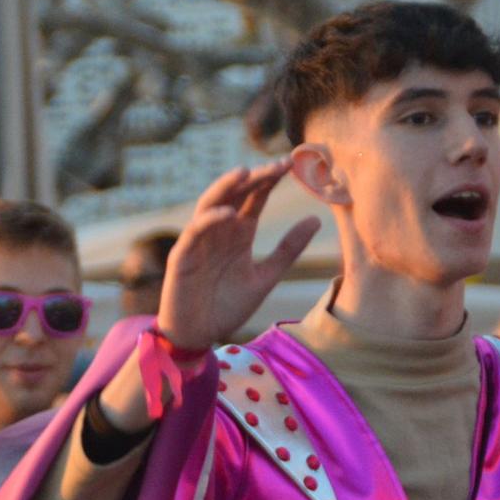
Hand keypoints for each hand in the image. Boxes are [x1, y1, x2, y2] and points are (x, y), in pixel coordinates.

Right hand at [157, 161, 322, 351]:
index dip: (271, 180)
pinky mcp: (183, 255)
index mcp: (240, 232)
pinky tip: (228, 213)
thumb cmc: (228, 306)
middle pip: (236, 194)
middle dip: (255, 178)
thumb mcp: (266, 276)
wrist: (199, 335)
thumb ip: (288, 250)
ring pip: (211, 204)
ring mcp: (200, 240)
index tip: (292, 164)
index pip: (255, 197)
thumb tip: (317, 219)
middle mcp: (220, 230)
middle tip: (278, 165)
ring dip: (226, 187)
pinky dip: (210, 220)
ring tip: (245, 173)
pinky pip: (195, 231)